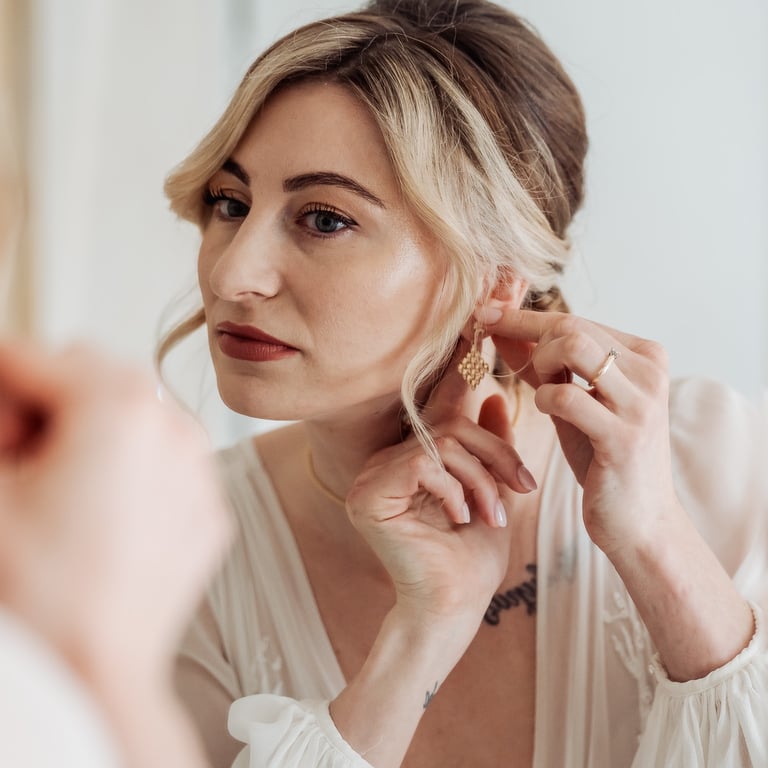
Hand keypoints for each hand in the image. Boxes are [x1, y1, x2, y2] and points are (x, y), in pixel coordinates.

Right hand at [0, 341, 230, 682]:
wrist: (98, 671)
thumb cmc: (43, 593)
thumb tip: (9, 402)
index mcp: (116, 407)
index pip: (33, 356)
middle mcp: (172, 426)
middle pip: (91, 372)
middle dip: (46, 399)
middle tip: (19, 455)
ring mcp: (198, 466)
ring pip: (133, 411)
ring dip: (90, 428)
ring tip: (60, 485)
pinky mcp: (206, 503)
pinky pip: (165, 457)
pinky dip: (132, 465)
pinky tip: (102, 513)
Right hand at [345, 340, 534, 631]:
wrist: (456, 605)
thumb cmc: (473, 553)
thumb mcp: (492, 489)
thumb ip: (489, 444)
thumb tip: (493, 395)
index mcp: (412, 455)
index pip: (439, 407)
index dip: (461, 371)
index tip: (482, 330)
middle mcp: (385, 459)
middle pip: (447, 424)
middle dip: (494, 452)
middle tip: (522, 486)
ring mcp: (371, 476)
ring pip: (441, 443)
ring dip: (481, 478)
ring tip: (495, 513)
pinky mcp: (368, 493)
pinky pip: (424, 464)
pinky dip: (456, 489)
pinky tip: (463, 518)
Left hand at [484, 307, 679, 556]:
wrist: (639, 522)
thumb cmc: (603, 458)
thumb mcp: (570, 403)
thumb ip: (542, 365)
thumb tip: (501, 326)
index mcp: (643, 355)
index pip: (575, 319)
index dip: (523, 317)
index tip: (484, 314)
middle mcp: (649, 370)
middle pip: (570, 325)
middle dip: (524, 336)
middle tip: (510, 363)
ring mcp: (640, 402)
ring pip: (571, 346)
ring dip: (540, 365)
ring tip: (540, 391)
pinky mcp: (624, 436)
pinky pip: (565, 396)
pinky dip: (544, 399)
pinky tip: (547, 412)